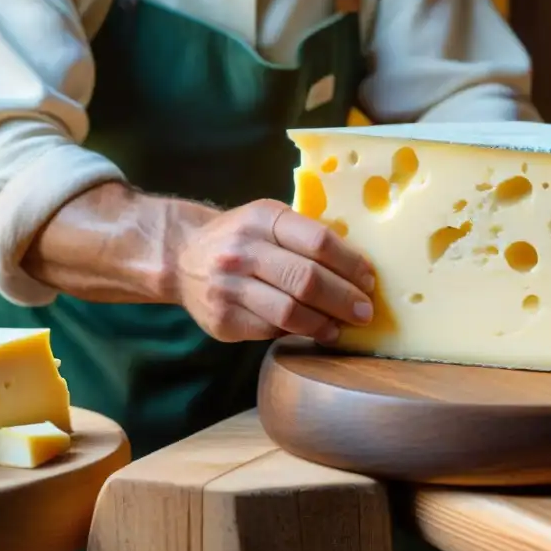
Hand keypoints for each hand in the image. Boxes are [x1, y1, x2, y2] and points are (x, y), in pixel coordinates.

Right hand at [176, 199, 374, 342]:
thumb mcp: (268, 220)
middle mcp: (242, 250)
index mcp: (262, 218)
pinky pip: (270, 330)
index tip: (369, 280)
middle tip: (364, 311)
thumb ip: (304, 236)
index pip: (319, 242)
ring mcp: (229, 287)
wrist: (182, 256)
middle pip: (307, 279)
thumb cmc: (241, 238)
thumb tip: (358, 269)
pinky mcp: (223, 319)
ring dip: (324, 322)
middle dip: (344, 299)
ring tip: (341, 327)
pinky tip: (315, 332)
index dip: (351, 264)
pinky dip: (299, 332)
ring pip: (290, 311)